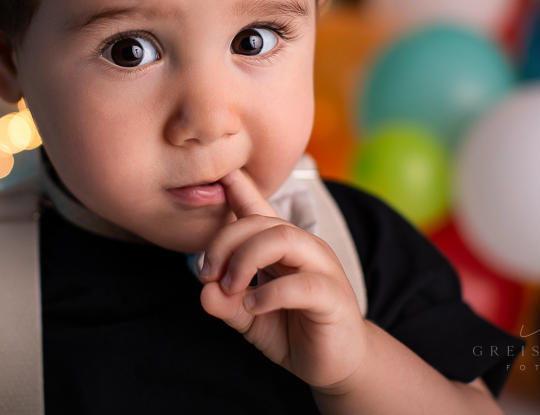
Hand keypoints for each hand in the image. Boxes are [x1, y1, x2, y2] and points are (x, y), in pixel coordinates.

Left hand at [198, 168, 368, 393]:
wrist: (335, 365)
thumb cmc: (292, 331)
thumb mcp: (248, 317)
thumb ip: (225, 303)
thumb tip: (204, 292)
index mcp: (281, 246)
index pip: (258, 208)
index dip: (238, 187)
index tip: (221, 173)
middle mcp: (303, 248)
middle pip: (261, 222)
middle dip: (225, 242)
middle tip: (207, 275)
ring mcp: (322, 269)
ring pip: (283, 238)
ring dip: (246, 259)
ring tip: (230, 287)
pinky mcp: (333, 297)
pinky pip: (302, 284)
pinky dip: (270, 293)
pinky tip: (253, 306)